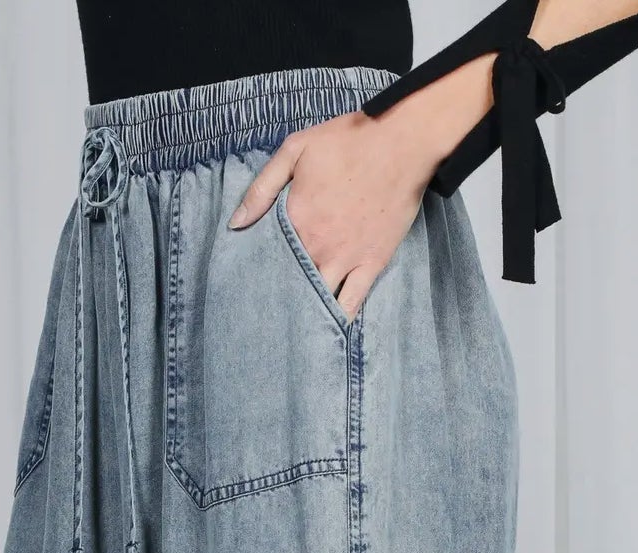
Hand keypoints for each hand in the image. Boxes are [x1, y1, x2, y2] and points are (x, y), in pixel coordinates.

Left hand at [227, 60, 496, 319]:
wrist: (402, 141)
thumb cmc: (348, 140)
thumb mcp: (296, 149)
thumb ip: (262, 187)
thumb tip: (235, 223)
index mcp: (294, 218)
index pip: (266, 257)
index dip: (258, 270)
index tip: (250, 281)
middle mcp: (316, 245)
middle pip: (289, 282)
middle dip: (279, 295)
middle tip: (268, 310)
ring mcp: (345, 258)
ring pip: (317, 298)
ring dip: (305, 310)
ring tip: (293, 323)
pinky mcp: (371, 264)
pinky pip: (351, 302)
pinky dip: (338, 317)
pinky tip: (327, 328)